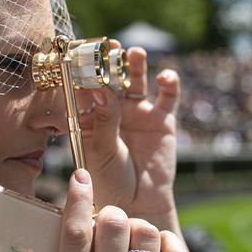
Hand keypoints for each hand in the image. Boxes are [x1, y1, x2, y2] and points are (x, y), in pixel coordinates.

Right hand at [41, 169, 188, 251]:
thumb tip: (51, 233)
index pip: (73, 236)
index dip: (78, 199)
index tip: (81, 177)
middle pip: (114, 228)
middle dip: (113, 214)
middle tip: (112, 222)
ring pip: (147, 237)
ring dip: (141, 228)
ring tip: (136, 239)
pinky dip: (169, 244)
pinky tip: (159, 249)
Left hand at [78, 44, 179, 218]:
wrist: (138, 205)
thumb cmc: (110, 182)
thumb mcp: (102, 150)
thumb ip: (103, 119)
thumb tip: (99, 88)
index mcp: (90, 116)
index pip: (84, 87)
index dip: (83, 70)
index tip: (82, 55)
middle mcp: (113, 109)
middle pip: (111, 77)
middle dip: (109, 61)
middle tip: (109, 47)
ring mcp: (137, 112)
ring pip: (136, 80)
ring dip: (135, 64)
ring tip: (134, 53)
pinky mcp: (162, 119)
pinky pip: (167, 96)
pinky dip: (168, 83)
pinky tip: (165, 77)